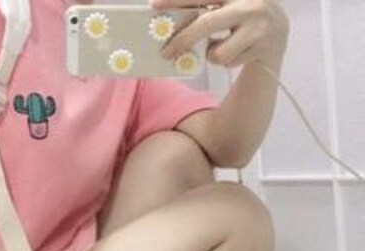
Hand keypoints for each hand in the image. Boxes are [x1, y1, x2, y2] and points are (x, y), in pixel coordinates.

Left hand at [150, 0, 289, 68]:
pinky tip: (239, 52)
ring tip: (222, 47)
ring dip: (213, 55)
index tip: (153, 4)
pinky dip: (227, 62)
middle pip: (206, 24)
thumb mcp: (227, 5)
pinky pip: (228, 63)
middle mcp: (249, 3)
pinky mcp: (262, 47)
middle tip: (165, 53)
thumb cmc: (242, 18)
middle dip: (182, 40)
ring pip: (217, 53)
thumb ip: (205, 9)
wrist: (279, 32)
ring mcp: (258, 27)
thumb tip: (171, 23)